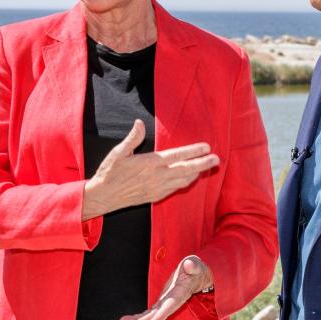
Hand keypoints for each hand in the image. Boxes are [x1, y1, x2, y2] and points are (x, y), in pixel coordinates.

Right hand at [82, 120, 218, 219]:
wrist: (104, 196)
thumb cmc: (110, 172)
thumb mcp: (118, 152)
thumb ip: (132, 138)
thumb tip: (139, 123)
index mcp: (150, 163)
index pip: (177, 155)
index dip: (193, 151)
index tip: (206, 146)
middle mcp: (157, 176)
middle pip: (186, 169)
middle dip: (203, 164)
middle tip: (216, 159)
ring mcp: (158, 187)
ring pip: (183, 180)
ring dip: (197, 173)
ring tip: (208, 167)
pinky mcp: (156, 195)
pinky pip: (176, 188)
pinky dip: (186, 182)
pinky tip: (191, 178)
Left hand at [119, 256, 212, 319]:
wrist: (196, 277)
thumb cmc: (196, 269)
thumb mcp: (195, 265)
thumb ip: (193, 266)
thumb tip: (189, 264)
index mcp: (179, 294)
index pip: (169, 307)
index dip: (160, 316)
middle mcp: (171, 303)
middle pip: (155, 316)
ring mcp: (165, 304)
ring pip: (149, 316)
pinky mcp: (161, 303)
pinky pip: (148, 313)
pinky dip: (137, 317)